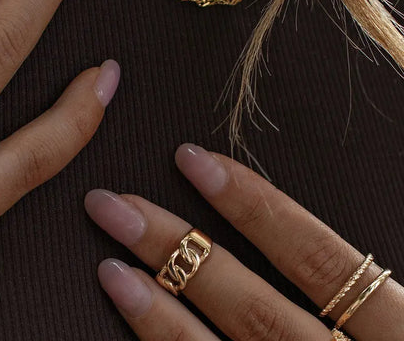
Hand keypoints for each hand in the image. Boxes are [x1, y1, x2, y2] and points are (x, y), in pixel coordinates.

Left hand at [85, 145, 402, 339]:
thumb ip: (367, 292)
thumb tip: (290, 225)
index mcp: (401, 340)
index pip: (319, 262)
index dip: (254, 206)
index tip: (193, 160)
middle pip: (253, 307)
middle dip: (177, 249)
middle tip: (113, 203)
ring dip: (159, 316)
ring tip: (110, 268)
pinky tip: (129, 333)